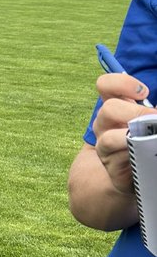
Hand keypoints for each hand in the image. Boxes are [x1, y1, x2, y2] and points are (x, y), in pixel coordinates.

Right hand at [92, 72, 148, 194]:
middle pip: (108, 109)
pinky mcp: (111, 167)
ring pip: (109, 139)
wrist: (135, 173)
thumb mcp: (147, 119)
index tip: (144, 93)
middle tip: (154, 119)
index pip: (105, 85)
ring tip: (151, 138)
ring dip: (132, 137)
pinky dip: (135, 155)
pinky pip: (118, 160)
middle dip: (135, 112)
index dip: (122, 84)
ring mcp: (104, 147)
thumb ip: (152, 110)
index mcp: (114, 107)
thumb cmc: (144, 139)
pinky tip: (147, 153)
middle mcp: (104, 125)